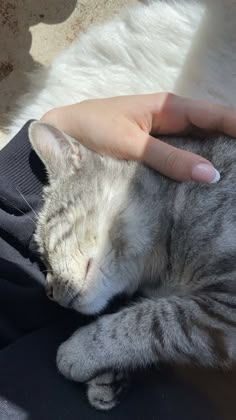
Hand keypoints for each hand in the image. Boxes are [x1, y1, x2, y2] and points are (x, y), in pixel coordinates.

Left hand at [41, 93, 235, 181]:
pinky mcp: (152, 148)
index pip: (214, 114)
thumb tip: (210, 174)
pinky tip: (203, 179)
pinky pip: (181, 154)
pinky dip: (194, 164)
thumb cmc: (93, 130)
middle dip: (230, 143)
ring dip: (215, 155)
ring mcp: (161, 133)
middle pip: (210, 128)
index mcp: (168, 107)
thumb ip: (169, 158)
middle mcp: (170, 117)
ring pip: (197, 142)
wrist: (63, 133)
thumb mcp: (131, 144)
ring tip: (230, 174)